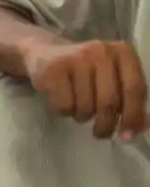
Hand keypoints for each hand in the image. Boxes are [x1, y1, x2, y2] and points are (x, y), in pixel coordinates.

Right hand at [21, 39, 147, 138]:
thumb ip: (130, 100)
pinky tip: (63, 100)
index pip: (135, 88)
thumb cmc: (86, 71)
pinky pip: (64, 105)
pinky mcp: (53, 68)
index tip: (127, 135)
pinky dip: (64, 112)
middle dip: (106, 124)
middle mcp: (101, 51)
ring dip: (82, 117)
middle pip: (109, 101)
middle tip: (101, 133)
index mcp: (122, 52)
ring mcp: (75, 58)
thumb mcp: (113, 79)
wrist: (45, 53)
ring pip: (86, 106)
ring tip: (78, 108)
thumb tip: (143, 127)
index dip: (133, 116)